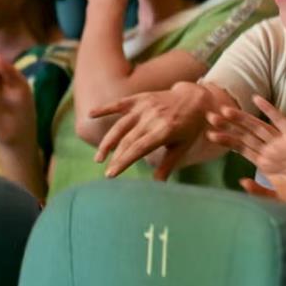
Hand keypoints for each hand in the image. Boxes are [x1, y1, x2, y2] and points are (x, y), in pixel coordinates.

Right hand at [91, 81, 211, 178]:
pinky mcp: (140, 99)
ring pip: (120, 126)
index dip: (123, 161)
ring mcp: (145, 107)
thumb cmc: (189, 127)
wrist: (195, 99)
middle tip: (106, 173)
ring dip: (107, 141)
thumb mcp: (182, 147)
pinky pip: (119, 104)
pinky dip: (105, 108)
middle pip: (128, 140)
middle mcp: (153, 118)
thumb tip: (157, 186)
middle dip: (116, 158)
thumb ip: (168, 165)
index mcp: (165, 131)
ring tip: (99, 158)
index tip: (111, 174)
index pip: (139, 148)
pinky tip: (90, 115)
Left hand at [207, 95, 285, 207]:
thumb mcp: (278, 199)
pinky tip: (256, 99)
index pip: (240, 148)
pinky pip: (279, 120)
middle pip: (245, 134)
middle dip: (227, 126)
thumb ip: (259, 192)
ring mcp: (282, 141)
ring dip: (241, 118)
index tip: (209, 134)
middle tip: (208, 116)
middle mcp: (271, 150)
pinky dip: (268, 110)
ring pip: (257, 126)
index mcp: (264, 163)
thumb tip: (241, 181)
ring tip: (224, 110)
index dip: (225, 140)